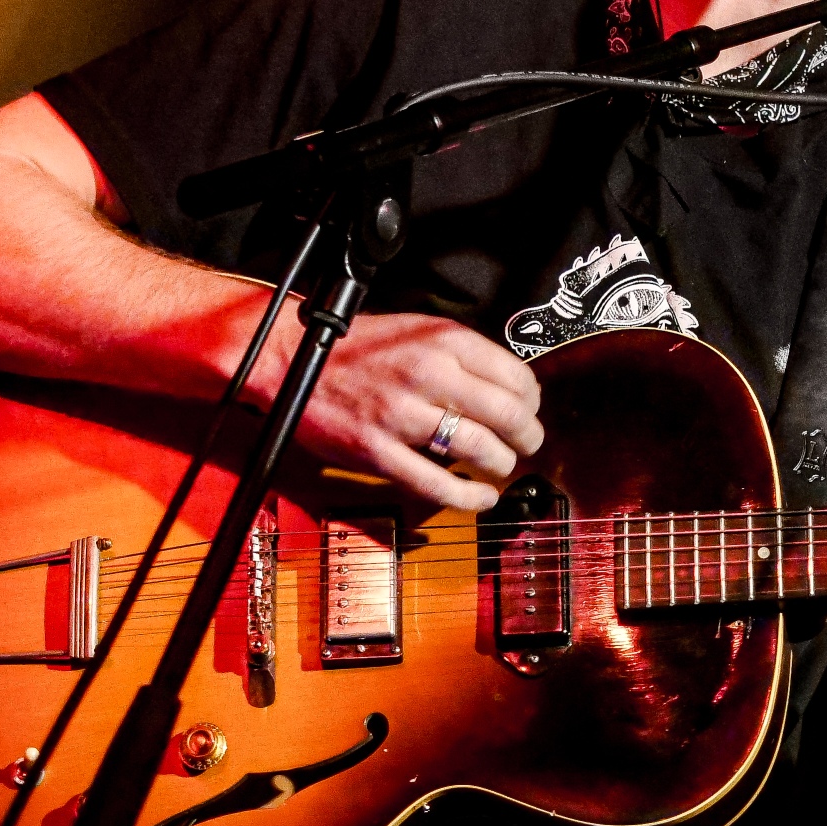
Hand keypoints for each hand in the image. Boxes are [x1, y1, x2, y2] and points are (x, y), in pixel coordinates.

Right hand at [274, 312, 543, 511]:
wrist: (293, 360)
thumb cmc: (360, 346)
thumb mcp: (420, 329)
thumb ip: (463, 354)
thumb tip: (509, 385)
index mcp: (444, 340)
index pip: (515, 376)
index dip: (532, 400)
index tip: (530, 410)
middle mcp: (429, 374)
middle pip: (508, 415)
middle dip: (529, 436)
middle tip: (529, 444)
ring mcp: (403, 415)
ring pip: (480, 448)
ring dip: (502, 463)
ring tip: (502, 465)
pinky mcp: (379, 452)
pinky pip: (437, 484)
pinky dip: (469, 496)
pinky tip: (482, 496)